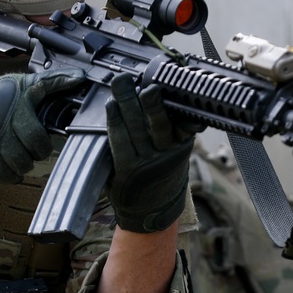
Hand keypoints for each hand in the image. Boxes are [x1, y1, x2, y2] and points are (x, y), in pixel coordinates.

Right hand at [105, 73, 194, 232]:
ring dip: (153, 106)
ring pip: (160, 127)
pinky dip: (183, 116)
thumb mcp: (113, 177)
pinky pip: (184, 130)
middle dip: (129, 103)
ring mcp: (169, 155)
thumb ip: (111, 151)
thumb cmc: (130, 191)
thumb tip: (109, 119)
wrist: (154, 209)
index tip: (110, 102)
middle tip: (123, 82)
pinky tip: (179, 100)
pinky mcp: (183, 149)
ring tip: (149, 89)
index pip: (119, 139)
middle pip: (137, 128)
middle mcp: (150, 163)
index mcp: (127, 170)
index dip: (115, 119)